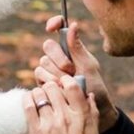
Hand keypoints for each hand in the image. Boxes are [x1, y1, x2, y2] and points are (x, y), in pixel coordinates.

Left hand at [24, 77, 99, 133]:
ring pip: (39, 94)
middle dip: (49, 86)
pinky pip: (28, 106)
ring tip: (38, 98)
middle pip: (52, 87)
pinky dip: (27, 99)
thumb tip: (88, 95)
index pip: (71, 85)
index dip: (65, 80)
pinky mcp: (36, 131)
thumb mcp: (94, 133)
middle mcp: (66, 115)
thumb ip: (92, 112)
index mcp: (82, 114)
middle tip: (48, 92)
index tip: (62, 83)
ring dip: (38, 93)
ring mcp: (50, 123)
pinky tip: (29, 101)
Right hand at [35, 18, 118, 132]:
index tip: (51, 27)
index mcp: (72, 48)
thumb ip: (78, 48)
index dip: (54, 23)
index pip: (59, 28)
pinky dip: (50, 82)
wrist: (90, 110)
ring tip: (68, 83)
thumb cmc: (94, 87)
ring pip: (42, 63)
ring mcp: (50, 69)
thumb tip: (73, 24)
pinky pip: (39, 76)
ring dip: (56, 74)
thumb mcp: (88, 66)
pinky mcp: (44, 82)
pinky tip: (60, 89)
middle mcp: (59, 56)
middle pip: (48, 47)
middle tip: (71, 70)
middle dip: (59, 59)